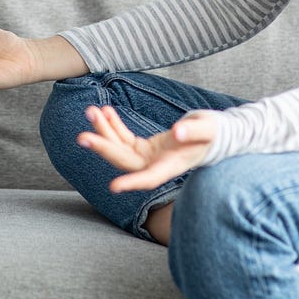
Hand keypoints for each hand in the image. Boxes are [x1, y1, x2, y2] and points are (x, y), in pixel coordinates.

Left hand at [78, 105, 220, 191]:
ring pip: (120, 148)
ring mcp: (149, 158)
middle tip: (82, 137)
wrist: (215, 135)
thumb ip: (194, 131)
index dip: (133, 182)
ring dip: (105, 131)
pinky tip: (105, 111)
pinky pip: (124, 138)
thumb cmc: (216, 132)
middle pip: (125, 161)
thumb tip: (177, 132)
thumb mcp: (209, 128)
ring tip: (92, 111)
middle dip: (104, 148)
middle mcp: (157, 165)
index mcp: (172, 165)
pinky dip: (114, 125)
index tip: (114, 187)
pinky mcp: (144, 149)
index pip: (150, 178)